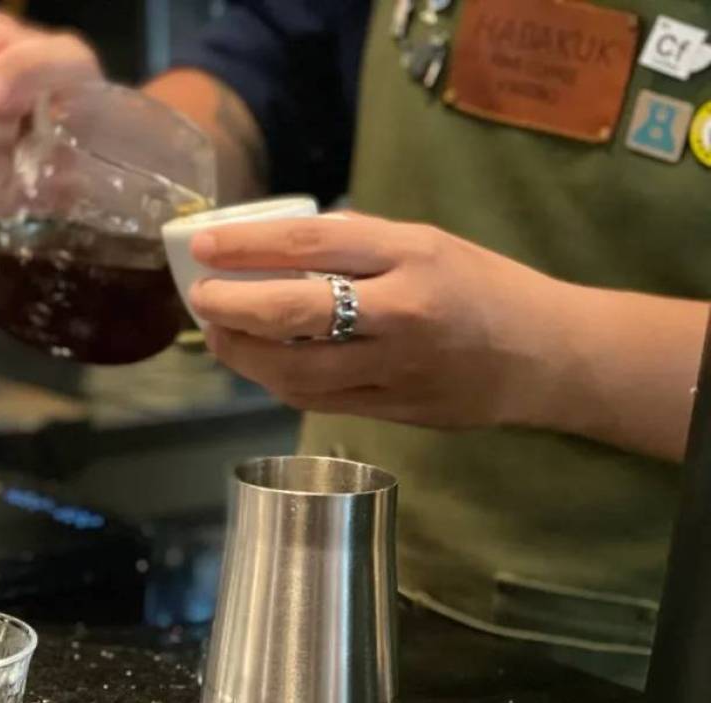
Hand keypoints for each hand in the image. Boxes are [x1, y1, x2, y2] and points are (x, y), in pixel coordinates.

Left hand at [188, 212, 570, 429]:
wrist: (548, 357)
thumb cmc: (485, 287)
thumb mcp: (428, 243)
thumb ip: (360, 244)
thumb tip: (280, 246)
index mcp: (413, 256)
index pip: (311, 244)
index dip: (247, 246)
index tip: (203, 247)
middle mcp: (401, 313)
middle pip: (293, 313)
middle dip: (231, 305)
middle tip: (201, 296)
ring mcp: (396, 369)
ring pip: (294, 369)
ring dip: (243, 353)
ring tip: (219, 332)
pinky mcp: (393, 411)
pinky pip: (316, 398)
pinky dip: (277, 380)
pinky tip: (260, 363)